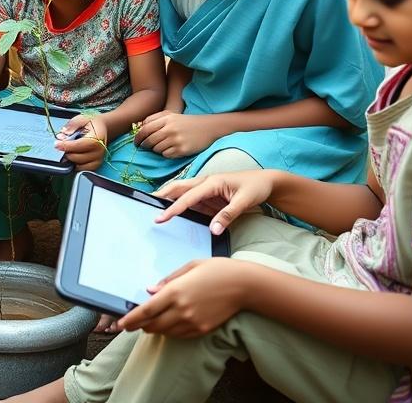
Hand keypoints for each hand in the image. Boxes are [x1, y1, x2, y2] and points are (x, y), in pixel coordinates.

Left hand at [55, 114, 107, 170]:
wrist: (102, 128)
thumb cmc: (92, 124)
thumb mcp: (82, 119)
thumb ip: (71, 125)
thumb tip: (62, 135)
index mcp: (97, 139)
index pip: (79, 145)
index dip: (66, 146)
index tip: (57, 144)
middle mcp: (99, 151)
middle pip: (77, 157)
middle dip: (66, 152)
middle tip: (60, 146)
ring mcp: (98, 160)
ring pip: (78, 165)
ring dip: (70, 159)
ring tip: (67, 151)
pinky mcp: (96, 166)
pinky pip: (82, 170)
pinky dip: (75, 165)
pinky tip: (73, 157)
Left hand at [118, 257, 250, 336]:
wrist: (244, 285)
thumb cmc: (216, 270)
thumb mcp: (189, 267)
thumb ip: (168, 280)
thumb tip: (149, 290)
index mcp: (175, 291)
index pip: (146, 311)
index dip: (131, 319)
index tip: (121, 323)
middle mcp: (182, 309)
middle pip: (152, 325)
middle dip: (140, 325)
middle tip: (132, 324)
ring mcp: (192, 322)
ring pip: (165, 332)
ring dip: (154, 329)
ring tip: (148, 324)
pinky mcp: (202, 329)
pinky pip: (180, 335)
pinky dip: (170, 332)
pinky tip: (168, 325)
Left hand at [134, 110, 224, 157]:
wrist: (209, 127)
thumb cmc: (187, 122)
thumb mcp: (172, 115)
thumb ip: (155, 119)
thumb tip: (139, 127)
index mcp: (166, 119)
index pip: (145, 129)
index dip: (138, 137)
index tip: (136, 142)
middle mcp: (170, 129)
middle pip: (149, 140)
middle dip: (144, 145)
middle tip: (144, 147)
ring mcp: (176, 140)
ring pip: (156, 149)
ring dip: (156, 149)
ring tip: (163, 145)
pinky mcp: (182, 150)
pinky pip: (166, 155)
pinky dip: (166, 153)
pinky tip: (172, 149)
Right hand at [155, 169, 274, 233]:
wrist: (267, 182)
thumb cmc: (256, 187)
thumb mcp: (245, 201)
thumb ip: (228, 215)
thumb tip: (213, 230)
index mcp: (212, 182)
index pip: (188, 197)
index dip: (173, 208)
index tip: (161, 217)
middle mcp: (205, 183)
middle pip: (177, 188)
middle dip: (161, 196)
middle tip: (144, 204)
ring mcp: (206, 190)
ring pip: (181, 193)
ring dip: (167, 199)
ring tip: (152, 210)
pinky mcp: (209, 197)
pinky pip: (191, 202)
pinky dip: (180, 206)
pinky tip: (172, 214)